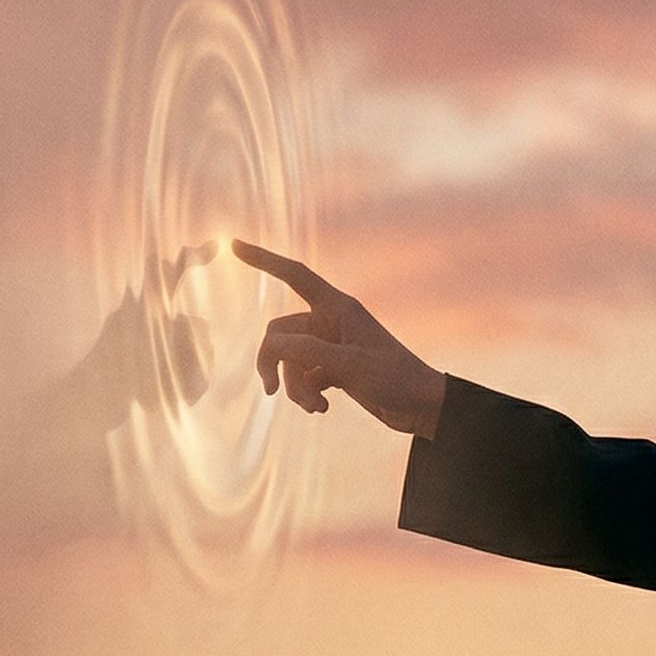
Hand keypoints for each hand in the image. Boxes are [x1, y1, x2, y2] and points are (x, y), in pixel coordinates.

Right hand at [231, 243, 446, 438]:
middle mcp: (330, 322)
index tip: (235, 246)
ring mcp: (330, 346)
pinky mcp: (332, 369)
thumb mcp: (349, 363)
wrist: (420, 407)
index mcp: (338, 307)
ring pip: (290, 360)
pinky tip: (322, 409)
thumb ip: (307, 351)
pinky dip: (306, 394)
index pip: (294, 275)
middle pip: (280, 332)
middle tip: (271, 390)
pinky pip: (303, 376)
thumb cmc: (394, 377)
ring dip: (295, 386)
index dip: (264, 260)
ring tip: (314, 407)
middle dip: (274, 362)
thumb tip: (272, 343)